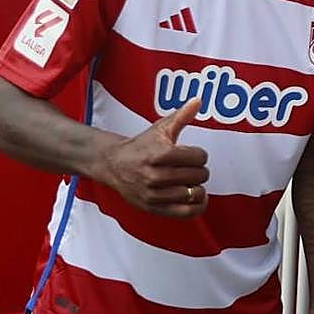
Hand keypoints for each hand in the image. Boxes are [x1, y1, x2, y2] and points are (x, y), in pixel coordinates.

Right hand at [94, 97, 209, 217]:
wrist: (113, 165)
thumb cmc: (142, 145)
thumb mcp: (160, 128)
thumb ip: (181, 116)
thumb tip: (198, 100)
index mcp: (159, 154)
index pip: (199, 157)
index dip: (199, 154)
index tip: (191, 155)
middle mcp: (155, 176)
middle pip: (199, 175)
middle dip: (199, 170)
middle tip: (190, 168)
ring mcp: (154, 195)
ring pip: (194, 194)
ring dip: (197, 187)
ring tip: (190, 181)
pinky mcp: (153, 208)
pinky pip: (186, 213)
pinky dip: (197, 206)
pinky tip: (197, 197)